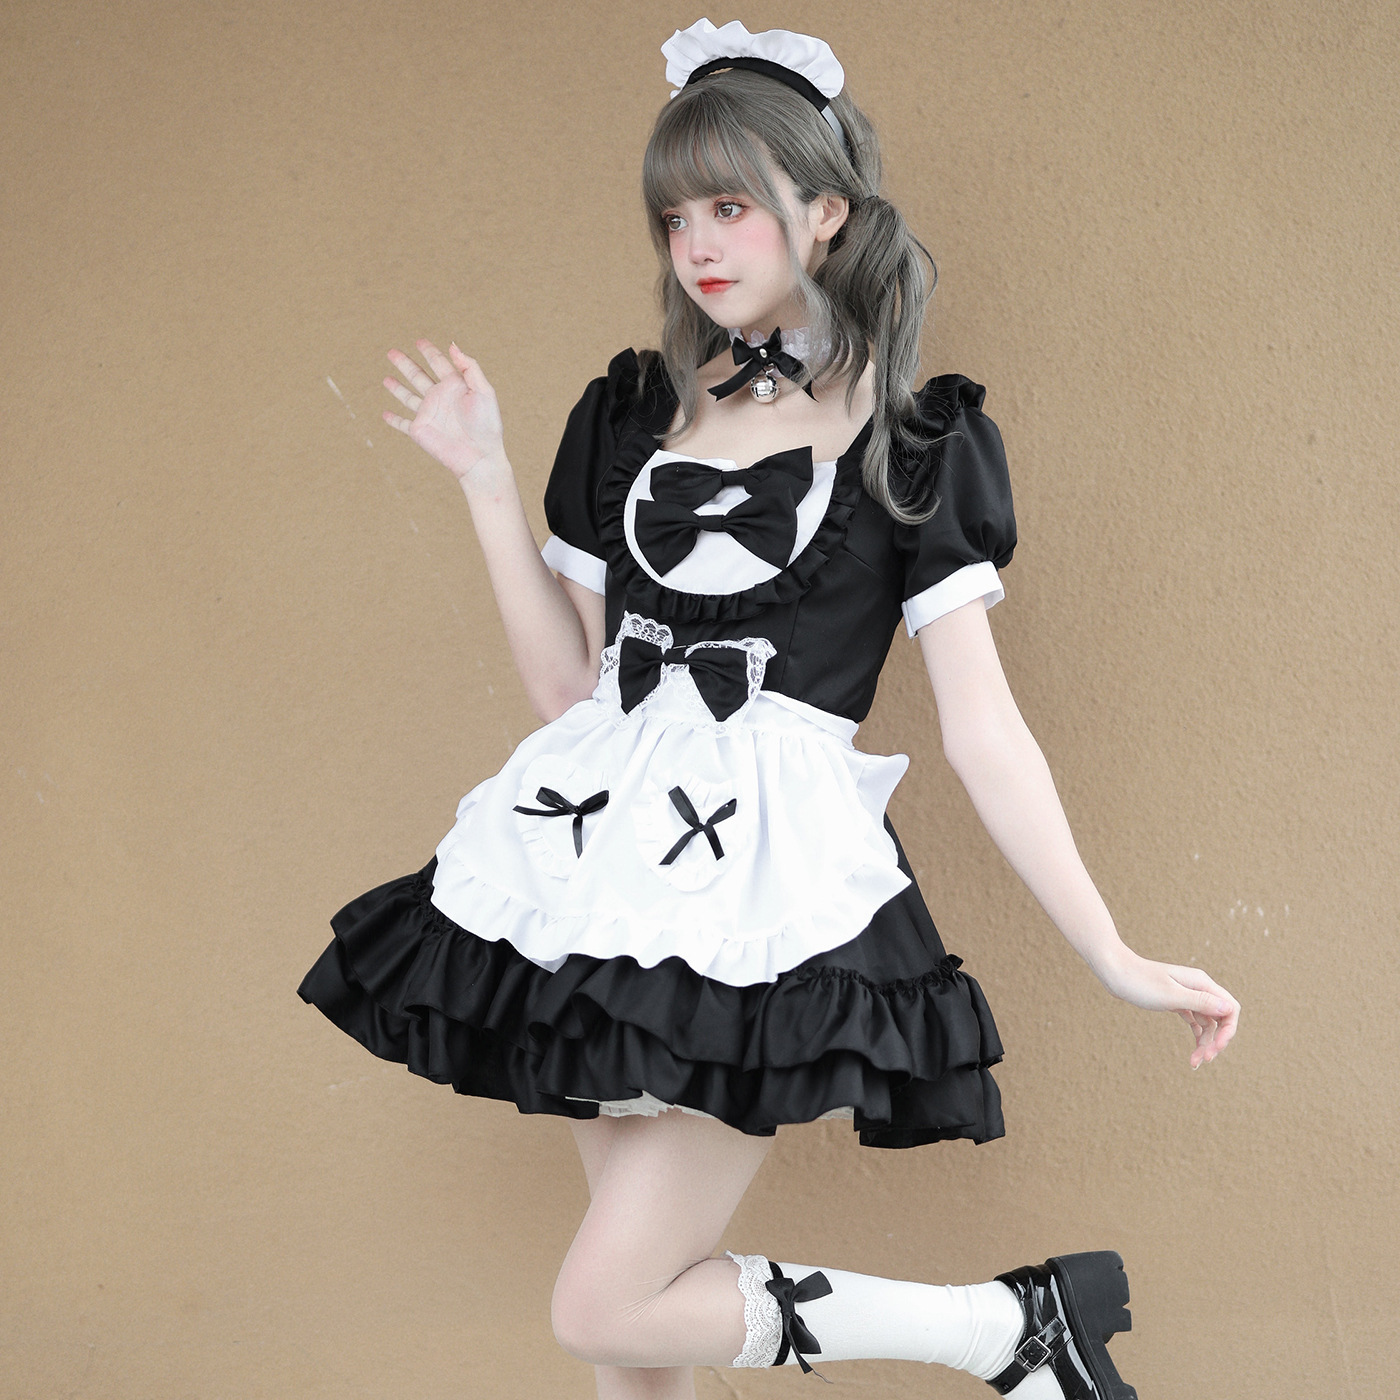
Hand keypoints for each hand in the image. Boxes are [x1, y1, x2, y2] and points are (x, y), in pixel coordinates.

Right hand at [382, 339, 504, 481]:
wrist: (479, 455)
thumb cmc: (486, 424)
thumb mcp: (484, 391)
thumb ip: (469, 367)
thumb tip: (452, 345)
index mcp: (454, 386)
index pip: (439, 364)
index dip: (429, 352)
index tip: (420, 341)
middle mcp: (439, 398)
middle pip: (417, 376)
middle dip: (405, 364)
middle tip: (391, 352)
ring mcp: (428, 414)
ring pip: (407, 396)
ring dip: (396, 388)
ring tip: (386, 379)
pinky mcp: (419, 430)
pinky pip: (403, 424)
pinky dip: (393, 420)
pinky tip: (384, 414)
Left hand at [1094, 948, 1240, 1067]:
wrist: (1114, 972)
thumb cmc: (1140, 982)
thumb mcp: (1170, 995)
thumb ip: (1200, 1001)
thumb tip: (1229, 1008)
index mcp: (1201, 983)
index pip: (1230, 1008)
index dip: (1228, 1030)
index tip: (1216, 1048)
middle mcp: (1198, 988)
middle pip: (1221, 1018)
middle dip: (1217, 1041)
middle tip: (1204, 1060)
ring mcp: (1188, 994)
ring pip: (1207, 1023)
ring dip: (1205, 1042)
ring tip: (1194, 1062)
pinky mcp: (1176, 1001)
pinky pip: (1195, 1021)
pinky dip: (1196, 1036)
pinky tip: (1194, 1051)